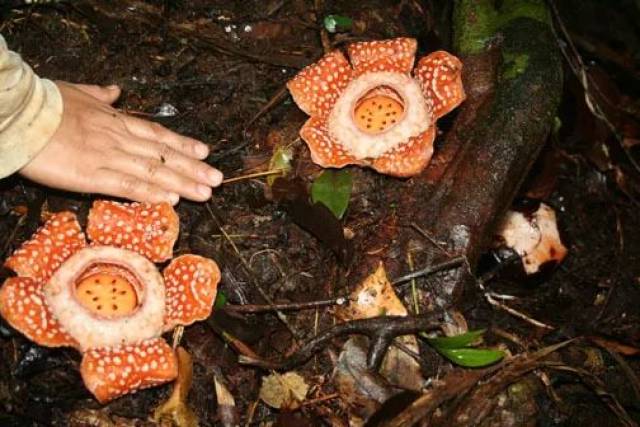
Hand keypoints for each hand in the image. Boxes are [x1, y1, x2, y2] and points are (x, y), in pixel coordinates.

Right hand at [19, 82, 222, 204]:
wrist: (20, 115)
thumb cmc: (45, 104)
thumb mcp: (78, 92)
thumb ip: (100, 95)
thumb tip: (116, 90)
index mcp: (115, 121)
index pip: (157, 135)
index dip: (183, 145)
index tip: (205, 152)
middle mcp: (118, 139)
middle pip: (163, 156)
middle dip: (193, 168)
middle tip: (217, 179)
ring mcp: (107, 158)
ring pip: (153, 172)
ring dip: (182, 183)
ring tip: (205, 193)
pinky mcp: (91, 176)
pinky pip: (127, 186)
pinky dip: (151, 193)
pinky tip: (171, 199)